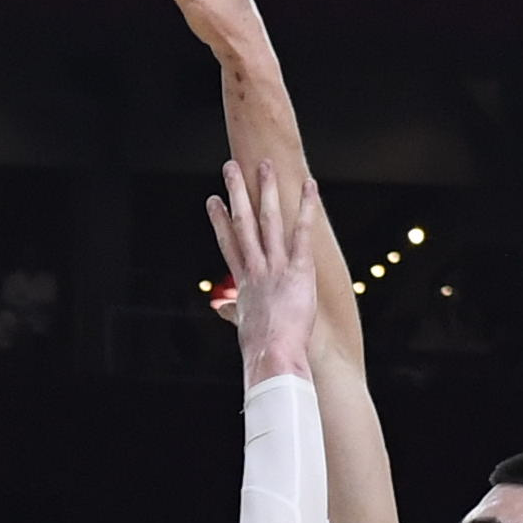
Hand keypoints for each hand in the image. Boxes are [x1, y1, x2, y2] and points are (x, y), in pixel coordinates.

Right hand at [206, 159, 318, 388]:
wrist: (273, 358)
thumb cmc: (260, 349)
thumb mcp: (243, 327)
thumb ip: (234, 313)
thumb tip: (222, 310)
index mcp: (244, 282)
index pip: (229, 244)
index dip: (220, 221)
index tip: (213, 201)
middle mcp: (256, 268)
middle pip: (243, 223)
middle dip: (236, 193)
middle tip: (230, 166)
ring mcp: (275, 267)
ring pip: (267, 220)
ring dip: (265, 190)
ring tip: (263, 164)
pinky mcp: (298, 270)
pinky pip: (302, 232)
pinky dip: (306, 208)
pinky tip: (309, 186)